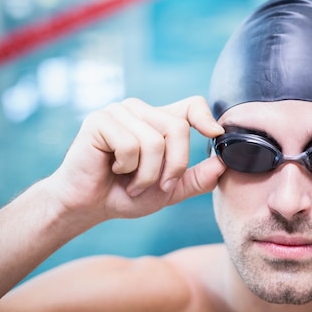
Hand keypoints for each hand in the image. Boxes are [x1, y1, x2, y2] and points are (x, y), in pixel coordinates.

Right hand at [46, 96, 225, 223]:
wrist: (87, 206)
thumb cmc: (126, 195)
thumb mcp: (170, 190)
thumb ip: (197, 178)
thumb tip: (223, 164)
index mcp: (159, 120)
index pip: (192, 105)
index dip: (206, 118)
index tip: (215, 135)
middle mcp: (141, 110)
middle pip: (178, 128)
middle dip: (175, 166)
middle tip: (158, 186)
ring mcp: (119, 112)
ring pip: (155, 141)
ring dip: (146, 174)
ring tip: (132, 182)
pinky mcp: (99, 120)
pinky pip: (130, 145)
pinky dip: (126, 167)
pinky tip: (113, 169)